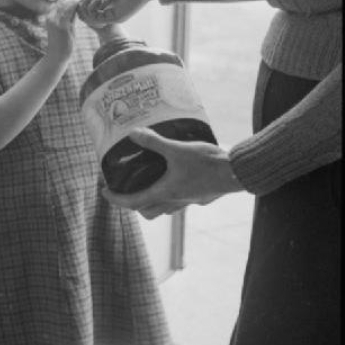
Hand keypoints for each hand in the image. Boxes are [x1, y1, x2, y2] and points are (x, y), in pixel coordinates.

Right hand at [43, 0, 79, 60]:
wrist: (57, 57)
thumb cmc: (63, 44)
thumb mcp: (67, 28)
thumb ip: (69, 18)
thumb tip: (77, 8)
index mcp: (51, 16)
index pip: (62, 1)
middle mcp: (51, 16)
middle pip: (64, 0)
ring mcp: (54, 20)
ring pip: (66, 3)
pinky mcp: (60, 26)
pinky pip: (69, 10)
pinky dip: (78, 4)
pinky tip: (87, 3)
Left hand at [100, 128, 241, 218]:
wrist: (240, 173)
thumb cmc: (208, 163)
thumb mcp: (177, 150)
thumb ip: (154, 142)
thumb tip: (132, 133)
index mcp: (165, 193)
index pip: (133, 203)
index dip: (115, 199)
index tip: (104, 191)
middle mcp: (175, 201)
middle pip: (147, 211)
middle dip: (134, 203)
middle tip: (127, 188)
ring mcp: (189, 201)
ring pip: (165, 208)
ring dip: (153, 200)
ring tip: (148, 183)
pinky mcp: (201, 197)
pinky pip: (181, 201)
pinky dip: (172, 194)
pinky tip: (175, 178)